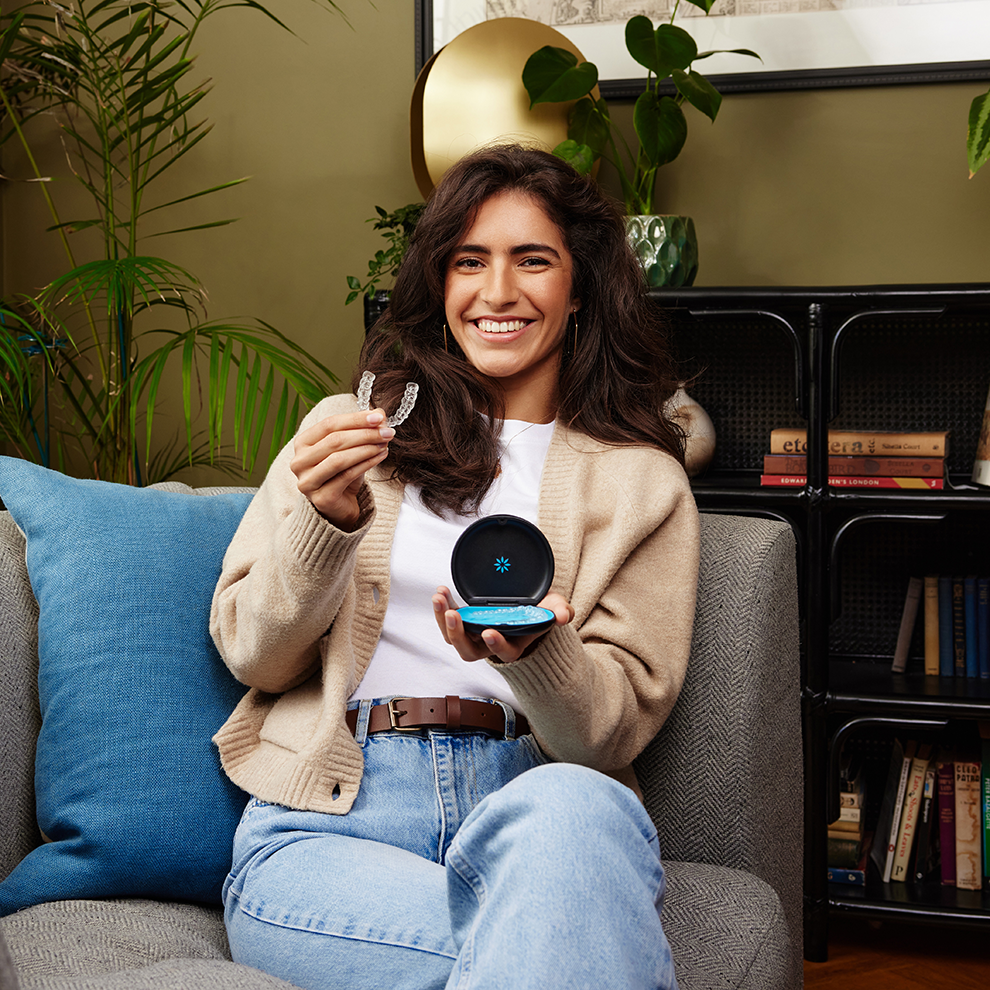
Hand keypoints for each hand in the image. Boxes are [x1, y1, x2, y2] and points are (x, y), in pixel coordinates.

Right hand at [290, 409, 393, 529]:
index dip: (355, 419)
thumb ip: (362, 429)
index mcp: (302, 443)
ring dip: (366, 448)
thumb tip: (380, 413)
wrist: (339, 506)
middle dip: (365, 434)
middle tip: (387, 432)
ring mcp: (307, 481)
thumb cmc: (342, 473)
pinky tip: (381, 456)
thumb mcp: (351, 448)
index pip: (329, 424)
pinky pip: (347, 476)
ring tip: (385, 444)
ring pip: (339, 459)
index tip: (379, 417)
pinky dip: (367, 464)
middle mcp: (299, 461)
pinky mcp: (321, 498)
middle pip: (335, 441)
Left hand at [432, 586, 573, 663]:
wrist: (527, 607)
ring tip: (440, 598)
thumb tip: (564, 616)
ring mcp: (475, 635)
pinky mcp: (465, 622)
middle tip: (453, 615)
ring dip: (443, 620)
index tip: (488, 631)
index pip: (504, 652)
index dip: (496, 644)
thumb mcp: (553, 608)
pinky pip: (449, 620)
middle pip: (469, 651)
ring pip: (453, 637)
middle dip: (458, 634)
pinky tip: (441, 592)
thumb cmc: (540, 611)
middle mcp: (491, 645)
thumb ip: (560, 611)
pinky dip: (443, 607)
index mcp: (514, 645)